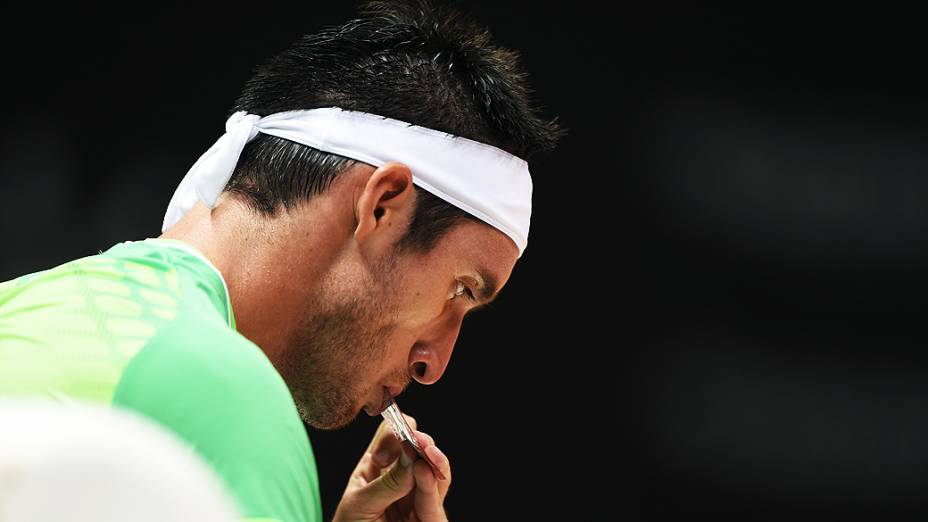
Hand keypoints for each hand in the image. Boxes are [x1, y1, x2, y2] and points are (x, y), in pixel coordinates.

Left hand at [333, 414, 451, 521]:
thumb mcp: (360, 505)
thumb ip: (386, 482)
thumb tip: (411, 455)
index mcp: (377, 467)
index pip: (391, 435)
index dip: (392, 434)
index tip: (381, 455)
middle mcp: (402, 477)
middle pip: (420, 446)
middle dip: (418, 441)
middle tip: (414, 441)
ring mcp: (418, 497)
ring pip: (435, 469)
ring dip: (432, 458)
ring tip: (426, 452)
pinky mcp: (430, 518)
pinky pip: (436, 498)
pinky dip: (432, 482)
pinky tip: (425, 470)